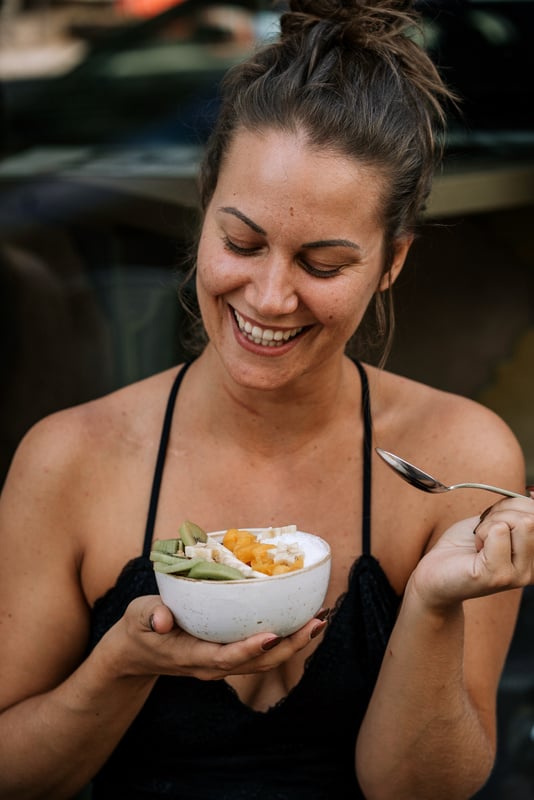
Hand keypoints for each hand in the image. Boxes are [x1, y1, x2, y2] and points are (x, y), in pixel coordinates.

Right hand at [105, 595, 328, 680]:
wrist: (137, 652)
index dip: (251, 649)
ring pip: (265, 660)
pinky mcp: (230, 656)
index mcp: (192, 656)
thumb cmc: (139, 629)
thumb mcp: (138, 617)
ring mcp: (223, 663)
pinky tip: (301, 619)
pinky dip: (285, 638)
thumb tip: (161, 619)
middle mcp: (213, 665)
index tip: (275, 635)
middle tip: (317, 621)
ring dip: (295, 643)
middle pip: (258, 662)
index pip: (225, 658)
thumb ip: (149, 616)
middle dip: (290, 645)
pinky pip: (262, 652)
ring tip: (320, 619)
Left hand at [410, 495, 533, 610]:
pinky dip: (481, 531)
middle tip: (485, 528)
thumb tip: (532, 494)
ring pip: (522, 522)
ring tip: (480, 538)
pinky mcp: (499, 576)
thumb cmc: (464, 546)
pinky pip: (499, 531)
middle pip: (533, 517)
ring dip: (491, 523)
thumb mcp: (496, 523)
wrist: (436, 572)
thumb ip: (517, 513)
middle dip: (504, 512)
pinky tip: (476, 547)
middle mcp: (533, 569)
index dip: (518, 505)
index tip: (499, 516)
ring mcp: (518, 575)